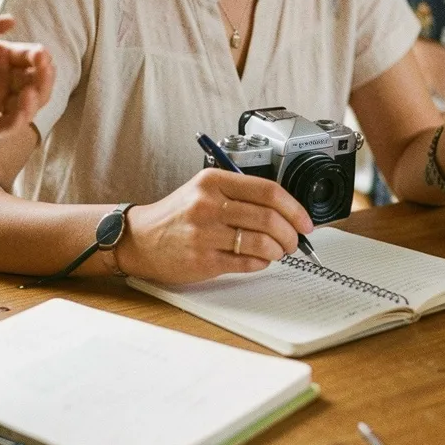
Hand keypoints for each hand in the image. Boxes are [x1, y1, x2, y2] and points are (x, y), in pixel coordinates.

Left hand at [0, 11, 53, 138]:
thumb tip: (12, 21)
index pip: (29, 57)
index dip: (40, 57)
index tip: (40, 54)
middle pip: (36, 82)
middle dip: (45, 78)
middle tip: (43, 71)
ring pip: (28, 106)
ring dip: (37, 99)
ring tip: (31, 92)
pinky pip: (7, 126)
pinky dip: (19, 120)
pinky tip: (21, 109)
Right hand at [114, 167, 313, 283]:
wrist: (140, 238)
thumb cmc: (177, 215)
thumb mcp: (204, 190)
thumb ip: (240, 194)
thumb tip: (285, 211)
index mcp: (213, 181)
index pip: (268, 190)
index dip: (294, 208)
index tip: (305, 221)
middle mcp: (209, 204)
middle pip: (268, 218)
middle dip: (291, 233)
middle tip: (294, 240)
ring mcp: (205, 233)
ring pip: (261, 242)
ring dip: (279, 250)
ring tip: (278, 251)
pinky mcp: (203, 260)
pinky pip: (247, 263)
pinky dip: (262, 263)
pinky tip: (260, 260)